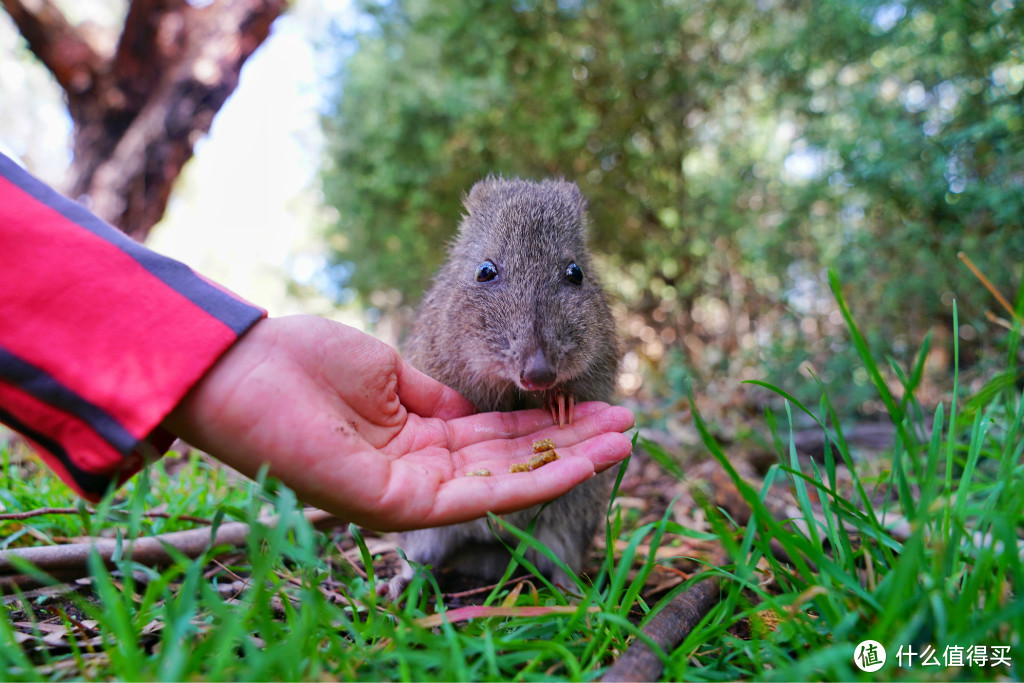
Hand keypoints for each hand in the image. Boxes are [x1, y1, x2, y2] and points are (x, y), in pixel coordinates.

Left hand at [161, 315, 634, 530]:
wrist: (245, 367)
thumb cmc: (303, 362)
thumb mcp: (388, 373)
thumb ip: (437, 398)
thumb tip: (480, 408)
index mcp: (414, 437)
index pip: (496, 436)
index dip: (546, 422)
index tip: (591, 405)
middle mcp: (419, 470)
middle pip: (509, 460)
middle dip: (571, 443)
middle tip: (629, 424)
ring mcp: (410, 490)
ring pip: (504, 480)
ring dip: (567, 461)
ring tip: (623, 439)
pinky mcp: (398, 502)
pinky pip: (478, 492)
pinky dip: (533, 475)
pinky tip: (578, 457)